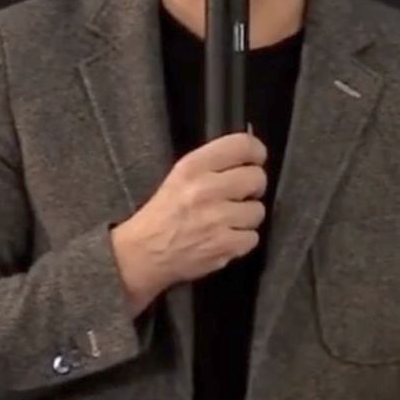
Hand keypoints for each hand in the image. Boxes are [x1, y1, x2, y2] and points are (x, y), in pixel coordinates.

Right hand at [110, 131, 267, 313]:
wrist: (142, 254)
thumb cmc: (162, 214)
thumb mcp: (179, 176)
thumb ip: (212, 165)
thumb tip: (248, 157)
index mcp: (193, 167)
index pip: (242, 145)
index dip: (256, 152)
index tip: (256, 159)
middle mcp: (206, 190)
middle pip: (257, 178)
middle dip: (253, 187)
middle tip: (241, 194)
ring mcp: (217, 219)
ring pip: (257, 210)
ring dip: (247, 217)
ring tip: (228, 220)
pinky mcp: (224, 246)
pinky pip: (252, 237)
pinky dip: (242, 240)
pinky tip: (225, 238)